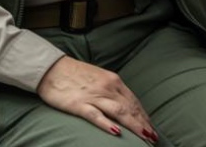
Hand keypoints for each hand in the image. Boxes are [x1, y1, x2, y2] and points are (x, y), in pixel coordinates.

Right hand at [38, 55, 158, 142]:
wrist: (52, 68)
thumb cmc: (75, 75)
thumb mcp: (100, 79)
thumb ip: (112, 91)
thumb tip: (125, 104)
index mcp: (114, 81)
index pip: (133, 101)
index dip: (144, 115)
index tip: (151, 127)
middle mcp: (108, 88)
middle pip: (130, 107)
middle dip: (143, 123)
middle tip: (154, 137)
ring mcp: (94, 96)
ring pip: (119, 111)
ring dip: (134, 125)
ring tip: (145, 136)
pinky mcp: (78, 104)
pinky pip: (95, 115)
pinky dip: (106, 123)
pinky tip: (116, 131)